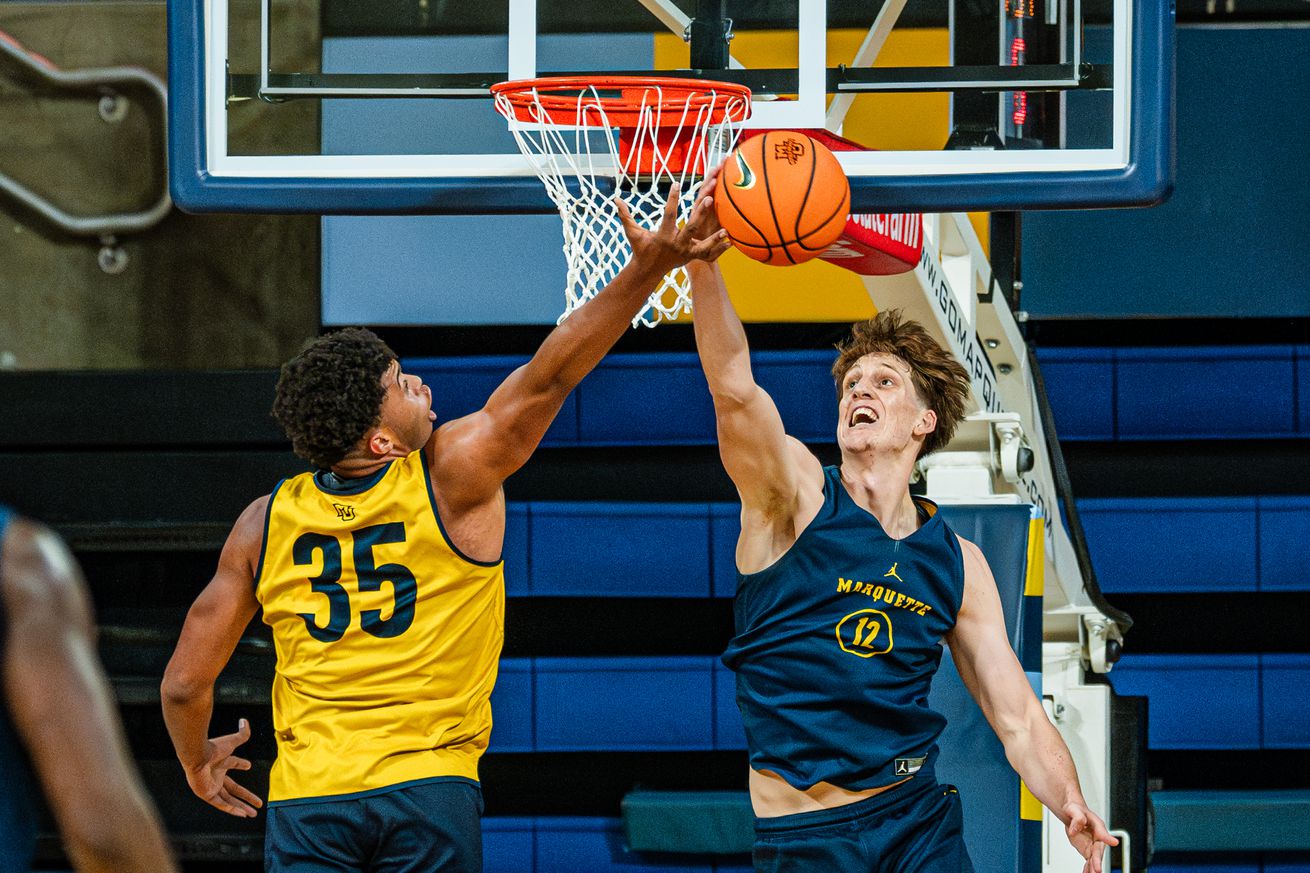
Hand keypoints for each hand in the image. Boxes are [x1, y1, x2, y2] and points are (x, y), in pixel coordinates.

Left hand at [184, 718, 262, 817]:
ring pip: (229, 800)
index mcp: (221, 762)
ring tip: (254, 814)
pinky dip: (232, 810)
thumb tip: (245, 721)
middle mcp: (216, 775)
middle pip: (234, 789)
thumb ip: (242, 733)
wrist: (198, 757)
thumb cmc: (213, 748)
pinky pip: (221, 805)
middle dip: (247, 796)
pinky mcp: (207, 795)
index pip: (233, 763)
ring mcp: (212, 787)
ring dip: (242, 807)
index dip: (241, 764)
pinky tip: (242, 814)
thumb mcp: (232, 741)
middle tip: (259, 804)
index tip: (248, 766)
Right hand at [616, 177, 730, 275]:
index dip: (672, 199)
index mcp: (663, 236)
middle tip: (709, 198)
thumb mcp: (632, 233)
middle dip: (699, 214)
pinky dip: (719, 249)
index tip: (676, 183)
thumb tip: (615, 199)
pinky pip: (708, 255)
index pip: (668, 215)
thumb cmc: (640, 249)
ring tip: (725, 230)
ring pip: (703, 246)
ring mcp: (686, 253)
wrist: (648, 270)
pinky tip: (730, 242)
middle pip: (690, 228)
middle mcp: (676, 245)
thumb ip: (625, 216)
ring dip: (714, 238)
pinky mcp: (692, 258)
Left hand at [1062, 802, 1118, 872]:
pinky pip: (1088, 861)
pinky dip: (1088, 868)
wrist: (1072, 813)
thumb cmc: (1076, 809)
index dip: (1108, 838)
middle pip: (1098, 851)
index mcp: (1098, 826)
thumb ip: (1077, 820)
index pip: (1102, 833)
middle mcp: (1098, 838)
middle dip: (1098, 861)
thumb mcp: (1074, 810)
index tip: (1114, 842)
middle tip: (1097, 870)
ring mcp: (1092, 845)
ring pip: (1094, 859)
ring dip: (1093, 868)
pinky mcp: (1086, 850)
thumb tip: (1073, 831)